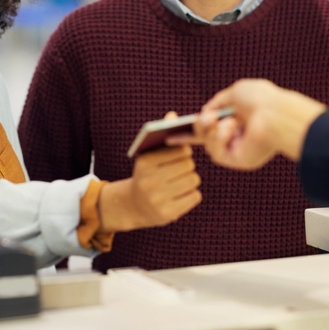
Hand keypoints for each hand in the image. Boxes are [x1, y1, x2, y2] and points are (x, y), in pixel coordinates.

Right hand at [98, 113, 201, 231]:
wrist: (133, 205)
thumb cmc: (147, 173)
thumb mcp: (149, 154)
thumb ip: (162, 134)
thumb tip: (172, 115)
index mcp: (145, 162)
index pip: (179, 150)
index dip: (183, 152)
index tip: (179, 155)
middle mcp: (149, 181)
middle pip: (189, 165)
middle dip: (187, 166)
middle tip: (179, 170)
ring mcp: (158, 199)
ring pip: (194, 180)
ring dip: (190, 180)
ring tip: (179, 182)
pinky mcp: (168, 214)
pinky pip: (195, 196)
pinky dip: (191, 194)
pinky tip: (180, 195)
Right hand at [170, 79, 326, 169]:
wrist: (276, 114)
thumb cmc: (261, 100)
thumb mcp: (236, 92)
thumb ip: (218, 101)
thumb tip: (205, 111)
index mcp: (238, 118)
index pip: (212, 124)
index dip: (193, 126)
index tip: (173, 127)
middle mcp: (238, 135)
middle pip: (205, 136)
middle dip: (198, 127)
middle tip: (201, 118)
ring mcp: (237, 149)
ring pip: (207, 144)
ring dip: (208, 130)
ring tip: (215, 119)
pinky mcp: (237, 160)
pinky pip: (217, 153)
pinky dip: (219, 138)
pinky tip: (231, 128)